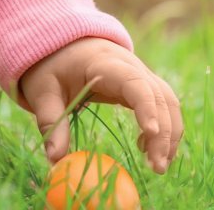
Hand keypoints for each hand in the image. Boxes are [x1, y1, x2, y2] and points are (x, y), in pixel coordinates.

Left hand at [18, 37, 183, 173]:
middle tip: (157, 167)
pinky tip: (148, 149)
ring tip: (159, 165)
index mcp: (105, 64)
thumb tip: (55, 159)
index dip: (146, 107)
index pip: (134, 83)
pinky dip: (164, 127)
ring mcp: (141, 74)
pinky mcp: (143, 85)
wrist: (67, 46)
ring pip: (168, 101)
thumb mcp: (43, 91)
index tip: (150, 134)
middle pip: (159, 96)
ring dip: (170, 132)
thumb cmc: (53, 67)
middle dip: (163, 131)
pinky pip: (163, 104)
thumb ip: (50, 121)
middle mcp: (131, 66)